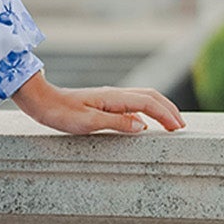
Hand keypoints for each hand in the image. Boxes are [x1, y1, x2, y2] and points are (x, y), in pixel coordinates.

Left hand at [10, 70, 185, 134]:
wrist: (42, 102)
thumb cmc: (61, 113)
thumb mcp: (88, 122)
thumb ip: (117, 123)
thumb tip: (143, 127)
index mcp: (114, 98)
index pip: (149, 103)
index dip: (166, 115)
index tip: (178, 128)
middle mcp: (115, 94)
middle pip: (151, 97)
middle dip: (169, 110)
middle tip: (181, 127)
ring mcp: (110, 98)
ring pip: (143, 99)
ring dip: (159, 110)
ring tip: (170, 124)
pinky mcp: (104, 103)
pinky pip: (132, 104)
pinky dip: (146, 112)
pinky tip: (144, 124)